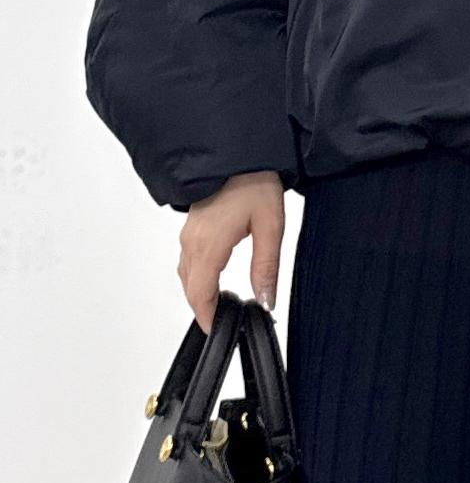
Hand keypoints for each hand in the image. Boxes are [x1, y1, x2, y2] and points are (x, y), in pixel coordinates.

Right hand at [177, 171, 284, 332]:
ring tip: (218, 304)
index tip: (216, 331)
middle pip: (189, 287)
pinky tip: (212, 275)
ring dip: (198, 291)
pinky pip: (187, 257)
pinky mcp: (192, 223)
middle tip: (221, 322)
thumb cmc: (255, 182)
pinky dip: (196, 274)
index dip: (206, 317)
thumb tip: (266, 300)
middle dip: (202, 307)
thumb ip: (266, 268)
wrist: (240, 151)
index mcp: (209, 245)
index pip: (199, 294)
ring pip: (186, 272)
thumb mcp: (270, 227)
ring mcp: (189, 231)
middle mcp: (192, 240)